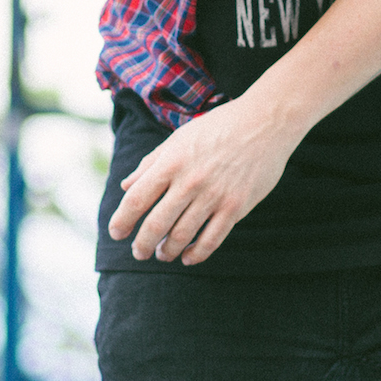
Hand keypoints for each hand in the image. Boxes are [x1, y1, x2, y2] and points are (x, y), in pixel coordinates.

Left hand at [109, 94, 302, 264]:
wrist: (265, 122)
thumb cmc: (217, 128)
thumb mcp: (179, 138)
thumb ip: (151, 163)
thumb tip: (126, 186)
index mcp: (171, 162)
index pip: (137, 199)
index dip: (122, 220)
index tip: (116, 233)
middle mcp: (190, 181)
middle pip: (157, 224)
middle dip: (142, 244)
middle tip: (138, 253)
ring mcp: (214, 195)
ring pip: (183, 236)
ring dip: (167, 251)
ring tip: (162, 254)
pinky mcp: (236, 206)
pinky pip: (212, 239)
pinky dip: (197, 254)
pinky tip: (188, 258)